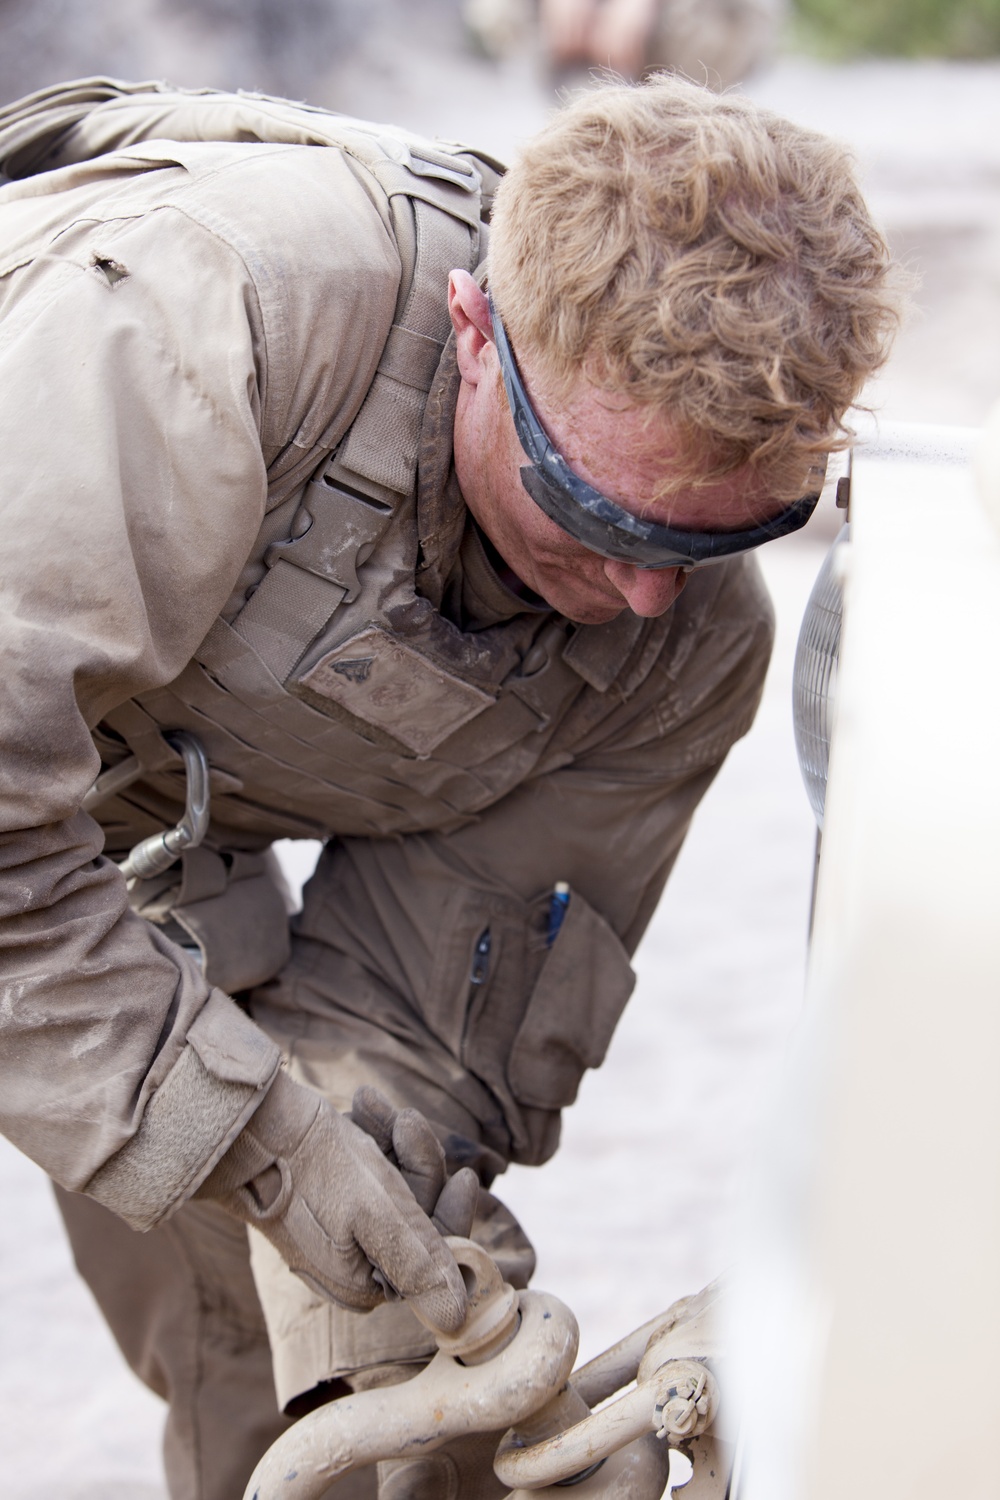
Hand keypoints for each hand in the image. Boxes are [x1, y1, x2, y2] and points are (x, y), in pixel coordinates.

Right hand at [196, 1072, 469, 1332]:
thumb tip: (459, 1323)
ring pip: (392, 1186)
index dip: (453, 1215)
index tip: (466, 1175)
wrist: (242, 1127)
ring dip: (391, 1140)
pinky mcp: (321, 1200)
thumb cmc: (313, 1169)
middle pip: (413, 1216)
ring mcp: (335, 1233)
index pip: (433, 1258)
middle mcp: (350, 1266)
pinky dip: (368, 1138)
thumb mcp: (377, 1216)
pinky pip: (365, 1171)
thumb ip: (420, 1267)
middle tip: (405, 1119)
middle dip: (415, 1164)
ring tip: (369, 1103)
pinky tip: (360, 1106)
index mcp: (365, 1284)